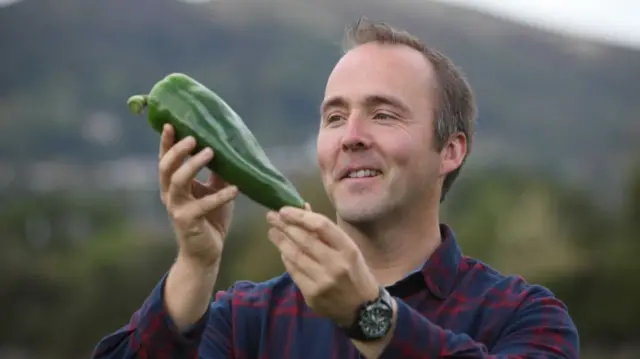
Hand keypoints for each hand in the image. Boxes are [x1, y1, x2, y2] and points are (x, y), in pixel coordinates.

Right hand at [158, 124, 238, 267]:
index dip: (166, 142)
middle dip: (178, 150)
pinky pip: (203, 204)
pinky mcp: (188, 221)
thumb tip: (228, 148)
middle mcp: (170, 195)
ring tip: (211, 152)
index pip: (165, 159)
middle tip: (194, 138)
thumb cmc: (210, 219)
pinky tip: (236, 188)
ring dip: (193, 165)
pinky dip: (221, 195)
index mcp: (172, 185)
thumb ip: (217, 172)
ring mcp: (177, 208)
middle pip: (166, 167)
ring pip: (178, 181)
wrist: (206, 252)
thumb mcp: (214, 190)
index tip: (171, 124)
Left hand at [266, 205, 378, 326]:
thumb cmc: (355, 272)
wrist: (363, 309)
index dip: (300, 216)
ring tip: (272, 231)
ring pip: (295, 256)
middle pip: (304, 240)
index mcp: (348, 249)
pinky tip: (282, 251)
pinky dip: (286, 259)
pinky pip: (294, 272)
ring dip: (281, 242)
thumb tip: (302, 209)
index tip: (284, 210)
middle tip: (271, 217)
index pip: (321, 226)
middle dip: (285, 226)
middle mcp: (336, 265)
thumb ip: (325, 231)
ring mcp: (322, 281)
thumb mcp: (348, 249)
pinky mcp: (312, 295)